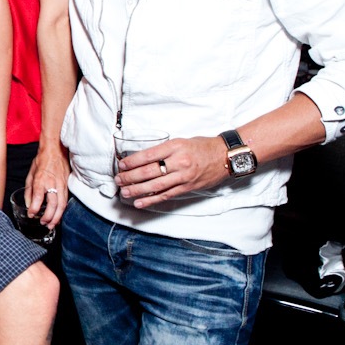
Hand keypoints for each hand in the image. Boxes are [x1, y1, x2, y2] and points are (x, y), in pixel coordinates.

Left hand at [24, 142, 69, 228]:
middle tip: (43, 223)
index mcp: (41, 180)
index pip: (38, 198)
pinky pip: (65, 201)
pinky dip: (62, 210)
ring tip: (51, 224)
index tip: (31, 215)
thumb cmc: (41, 161)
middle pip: (53, 204)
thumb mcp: (30, 175)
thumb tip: (29, 205)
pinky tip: (58, 216)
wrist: (55, 150)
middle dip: (48, 217)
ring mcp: (61, 185)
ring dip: (57, 217)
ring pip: (61, 205)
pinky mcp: (67, 185)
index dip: (34, 208)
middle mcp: (52, 183)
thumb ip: (29, 191)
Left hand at [114, 135, 228, 205]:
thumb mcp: (181, 142)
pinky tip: (140, 202)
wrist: (226, 156)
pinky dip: (151, 200)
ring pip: (155, 185)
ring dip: (137, 190)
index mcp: (175, 146)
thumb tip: (141, 158)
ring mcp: (183, 176)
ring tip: (124, 192)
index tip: (121, 165)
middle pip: (149, 171)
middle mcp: (179, 161)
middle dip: (130, 177)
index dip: (132, 161)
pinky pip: (166, 195)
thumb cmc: (202, 146)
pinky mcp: (187, 187)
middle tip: (118, 180)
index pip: (148, 155)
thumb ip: (163, 150)